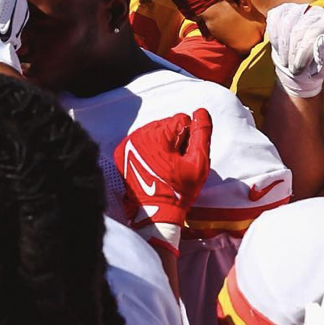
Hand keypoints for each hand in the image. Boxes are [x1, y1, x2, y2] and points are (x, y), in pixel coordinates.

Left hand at [112, 109, 211, 249]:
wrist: (155, 213)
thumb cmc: (179, 190)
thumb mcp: (198, 163)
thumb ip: (202, 134)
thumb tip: (201, 112)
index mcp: (156, 134)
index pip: (181, 120)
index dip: (189, 138)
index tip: (185, 156)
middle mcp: (138, 134)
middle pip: (166, 125)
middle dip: (175, 140)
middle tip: (176, 163)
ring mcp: (128, 143)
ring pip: (154, 132)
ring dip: (162, 144)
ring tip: (165, 166)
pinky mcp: (122, 152)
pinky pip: (141, 141)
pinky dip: (149, 150)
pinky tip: (154, 166)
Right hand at [267, 3, 323, 98]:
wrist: (304, 60)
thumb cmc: (318, 62)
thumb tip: (320, 42)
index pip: (316, 32)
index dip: (304, 51)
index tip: (299, 68)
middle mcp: (318, 12)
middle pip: (299, 30)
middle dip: (292, 53)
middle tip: (292, 69)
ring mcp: (300, 8)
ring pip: (285, 24)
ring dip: (283, 47)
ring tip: (285, 61)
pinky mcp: (284, 10)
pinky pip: (274, 19)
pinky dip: (274, 37)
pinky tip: (279, 47)